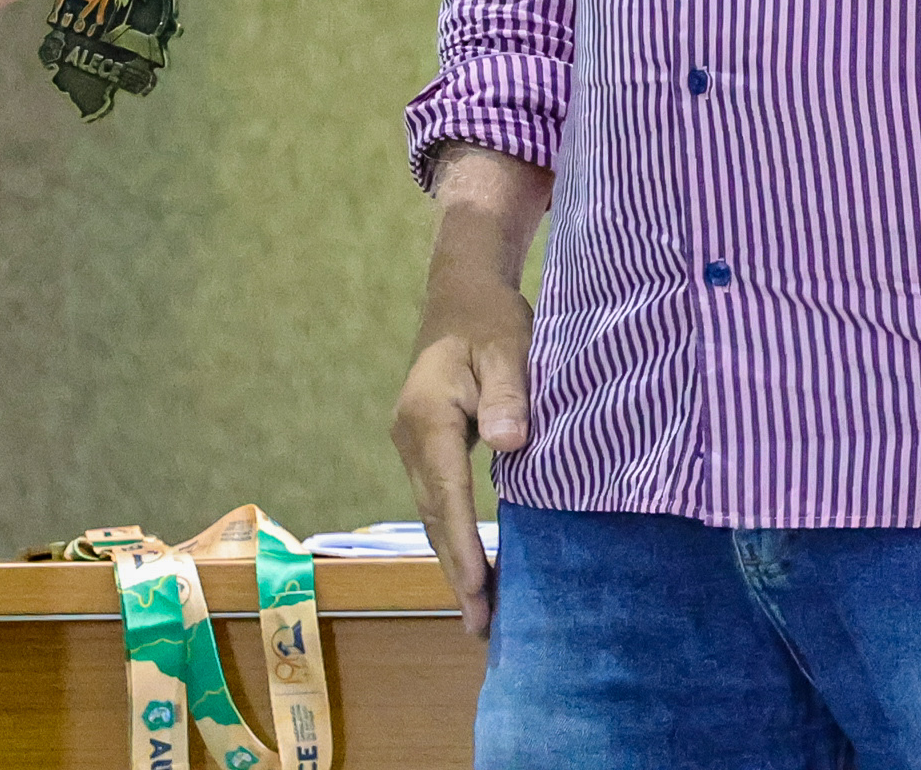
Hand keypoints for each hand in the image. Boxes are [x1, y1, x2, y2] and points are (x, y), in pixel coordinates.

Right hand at [389, 146, 545, 640]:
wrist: (462, 292)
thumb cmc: (491, 320)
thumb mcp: (509, 345)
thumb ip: (510, 392)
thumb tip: (510, 443)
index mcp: (428, 419)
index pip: (445, 496)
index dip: (462, 546)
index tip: (479, 592)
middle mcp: (410, 439)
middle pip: (432, 518)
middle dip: (456, 573)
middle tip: (482, 627)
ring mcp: (412, 445)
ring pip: (431, 515)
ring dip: (454, 562)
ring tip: (480, 615)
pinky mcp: (425, 448)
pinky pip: (437, 502)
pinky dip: (454, 537)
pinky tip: (475, 566)